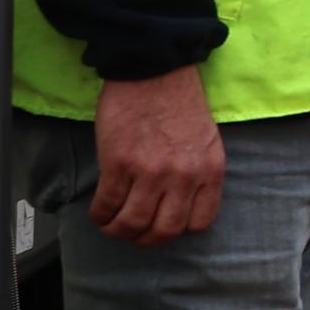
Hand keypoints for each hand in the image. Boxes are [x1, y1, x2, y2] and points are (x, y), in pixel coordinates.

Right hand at [89, 66, 223, 243]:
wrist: (153, 70)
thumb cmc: (178, 102)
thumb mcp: (206, 141)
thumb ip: (197, 172)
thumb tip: (178, 202)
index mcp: (210, 170)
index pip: (200, 222)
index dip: (179, 230)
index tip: (164, 226)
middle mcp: (184, 176)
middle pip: (165, 230)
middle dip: (146, 239)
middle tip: (134, 234)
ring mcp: (151, 172)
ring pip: (134, 222)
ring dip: (119, 231)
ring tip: (111, 226)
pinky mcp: (119, 163)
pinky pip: (108, 203)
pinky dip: (100, 214)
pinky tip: (98, 213)